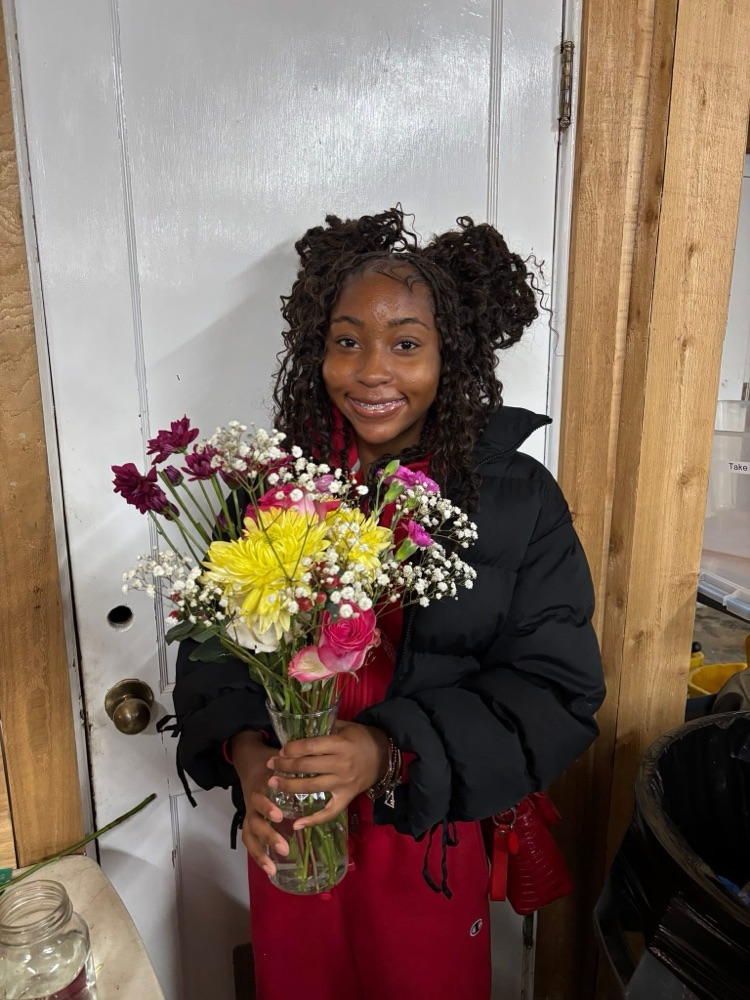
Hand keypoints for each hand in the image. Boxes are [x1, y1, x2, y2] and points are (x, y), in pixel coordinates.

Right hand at [230, 729, 288, 876]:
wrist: (248, 758)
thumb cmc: (270, 762)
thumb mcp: (281, 761)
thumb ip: (295, 768)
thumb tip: (321, 772)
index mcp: (260, 786)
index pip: (259, 798)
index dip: (267, 808)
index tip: (279, 816)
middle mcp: (252, 801)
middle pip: (254, 821)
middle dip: (269, 836)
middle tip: (285, 848)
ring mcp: (249, 811)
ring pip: (250, 834)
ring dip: (260, 852)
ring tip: (272, 869)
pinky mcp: (250, 819)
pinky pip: (250, 838)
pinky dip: (258, 855)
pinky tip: (269, 869)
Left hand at [267, 721, 389, 828]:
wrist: (385, 755)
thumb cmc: (361, 737)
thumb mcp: (345, 726)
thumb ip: (324, 728)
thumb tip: (298, 729)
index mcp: (340, 744)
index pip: (310, 747)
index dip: (292, 749)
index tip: (281, 750)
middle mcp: (341, 765)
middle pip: (307, 767)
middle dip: (285, 766)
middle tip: (270, 765)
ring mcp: (344, 783)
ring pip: (312, 788)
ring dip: (290, 787)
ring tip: (273, 783)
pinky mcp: (347, 798)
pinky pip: (329, 812)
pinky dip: (313, 820)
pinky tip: (297, 824)